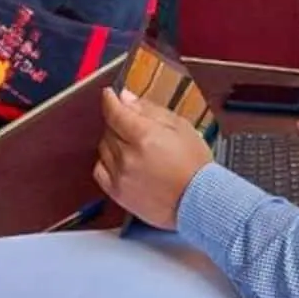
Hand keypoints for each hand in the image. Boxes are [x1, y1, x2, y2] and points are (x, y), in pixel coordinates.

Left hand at [94, 88, 213, 230]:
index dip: (110, 100)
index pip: (115, 112)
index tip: (109, 95)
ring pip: (103, 148)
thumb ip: (150, 110)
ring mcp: (121, 176)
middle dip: (118, 121)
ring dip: (114, 141)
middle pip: (109, 129)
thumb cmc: (195, 166)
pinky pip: (100, 170)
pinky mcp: (118, 193)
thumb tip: (127, 98)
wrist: (198, 202)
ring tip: (134, 145)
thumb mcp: (180, 127)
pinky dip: (107, 161)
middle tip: (134, 124)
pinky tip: (121, 161)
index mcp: (144, 137)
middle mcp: (128, 157)